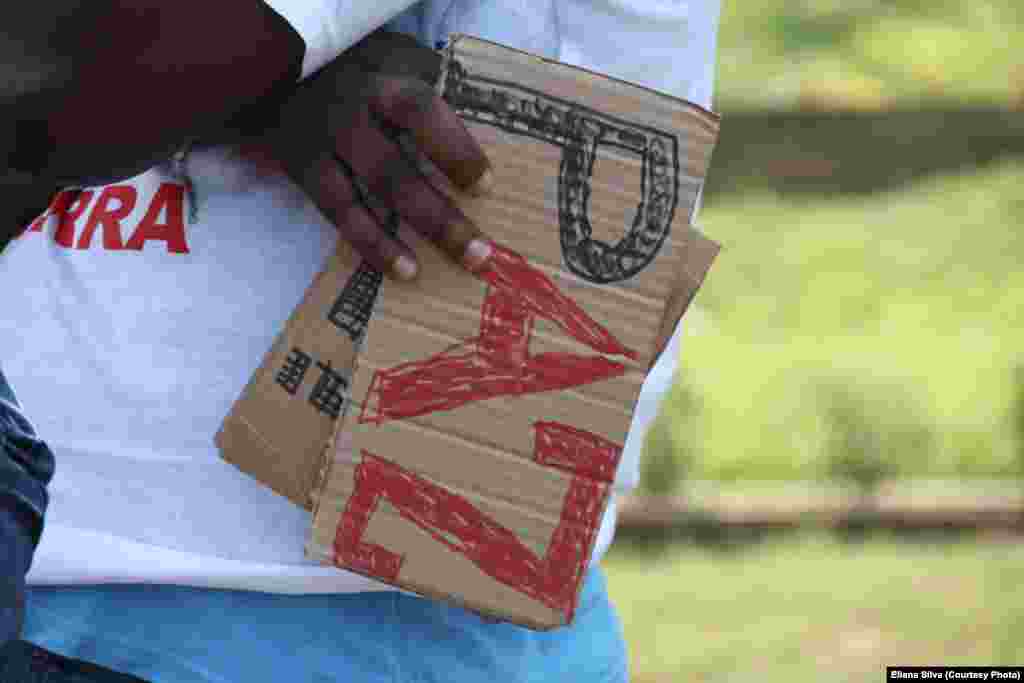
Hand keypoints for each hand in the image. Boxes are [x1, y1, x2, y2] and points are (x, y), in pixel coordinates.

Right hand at [256, 30, 494, 279]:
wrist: (272, 60)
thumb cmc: (354, 61)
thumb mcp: (392, 53)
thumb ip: (427, 77)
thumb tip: (476, 112)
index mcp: (379, 79)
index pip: (419, 112)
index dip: (452, 149)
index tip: (485, 186)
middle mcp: (348, 111)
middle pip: (394, 171)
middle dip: (439, 216)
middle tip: (480, 253)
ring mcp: (321, 141)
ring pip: (366, 197)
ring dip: (406, 238)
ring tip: (442, 268)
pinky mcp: (301, 167)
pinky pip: (338, 213)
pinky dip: (372, 244)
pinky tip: (404, 270)